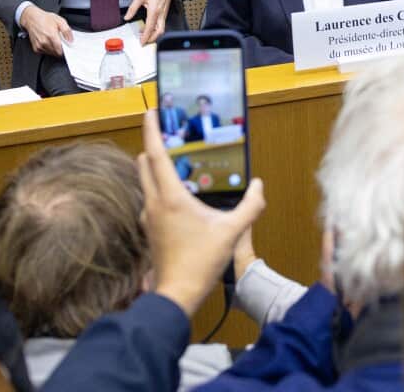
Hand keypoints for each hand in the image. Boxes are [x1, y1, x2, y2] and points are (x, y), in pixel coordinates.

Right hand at [20, 6, 71, 55]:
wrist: (31, 18)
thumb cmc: (44, 18)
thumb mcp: (60, 21)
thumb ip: (67, 31)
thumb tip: (71, 40)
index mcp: (51, 35)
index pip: (60, 50)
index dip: (65, 50)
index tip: (66, 47)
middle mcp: (44, 42)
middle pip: (56, 53)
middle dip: (60, 49)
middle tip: (59, 41)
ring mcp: (39, 46)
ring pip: (51, 53)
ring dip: (54, 49)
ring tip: (53, 40)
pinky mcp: (36, 48)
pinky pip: (45, 52)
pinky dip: (48, 49)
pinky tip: (48, 42)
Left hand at [126, 0, 173, 44]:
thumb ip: (133, 8)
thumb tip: (127, 17)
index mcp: (154, 11)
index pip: (150, 27)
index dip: (145, 36)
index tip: (142, 42)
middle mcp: (160, 15)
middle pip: (159, 32)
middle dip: (152, 39)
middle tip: (144, 41)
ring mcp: (163, 16)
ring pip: (161, 30)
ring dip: (153, 35)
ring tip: (144, 35)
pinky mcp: (164, 15)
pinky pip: (161, 26)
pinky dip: (155, 30)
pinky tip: (148, 28)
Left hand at [136, 109, 264, 316]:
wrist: (177, 293)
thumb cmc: (201, 262)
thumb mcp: (232, 232)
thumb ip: (250, 206)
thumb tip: (260, 186)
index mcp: (170, 196)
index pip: (155, 153)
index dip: (151, 129)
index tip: (150, 111)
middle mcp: (154, 202)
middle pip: (144, 162)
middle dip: (152, 145)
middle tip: (167, 133)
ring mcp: (148, 215)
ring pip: (145, 180)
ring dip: (155, 167)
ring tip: (177, 162)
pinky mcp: (149, 227)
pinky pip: (150, 197)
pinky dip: (159, 187)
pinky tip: (179, 195)